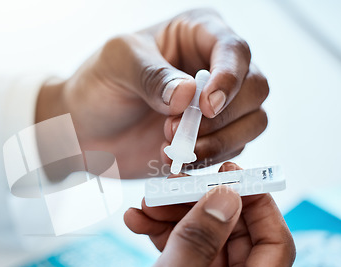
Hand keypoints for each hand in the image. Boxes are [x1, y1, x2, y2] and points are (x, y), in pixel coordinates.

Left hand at [36, 9, 268, 177]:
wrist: (86, 130)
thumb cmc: (99, 85)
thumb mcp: (117, 65)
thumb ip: (152, 75)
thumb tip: (188, 95)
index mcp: (197, 34)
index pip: (234, 49)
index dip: (229, 78)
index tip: (206, 106)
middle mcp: (216, 67)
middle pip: (255, 87)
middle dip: (220, 116)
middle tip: (173, 129)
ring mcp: (218, 105)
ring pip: (252, 122)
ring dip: (218, 141)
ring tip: (173, 147)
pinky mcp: (214, 137)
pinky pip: (234, 149)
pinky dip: (210, 159)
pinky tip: (178, 158)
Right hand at [63, 162, 294, 266]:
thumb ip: (200, 240)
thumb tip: (228, 198)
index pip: (274, 247)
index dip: (260, 207)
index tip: (234, 176)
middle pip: (236, 239)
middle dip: (206, 205)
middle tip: (179, 183)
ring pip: (204, 242)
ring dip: (177, 216)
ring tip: (147, 202)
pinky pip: (179, 253)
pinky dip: (159, 233)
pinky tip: (136, 220)